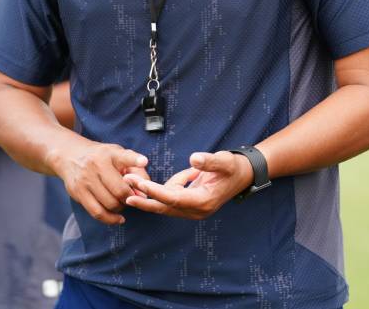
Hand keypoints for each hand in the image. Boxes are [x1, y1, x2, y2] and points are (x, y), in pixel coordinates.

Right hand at [50, 140, 148, 224]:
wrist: (70, 155)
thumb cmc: (102, 158)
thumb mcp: (118, 154)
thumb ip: (135, 170)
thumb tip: (144, 193)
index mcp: (109, 154)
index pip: (123, 156)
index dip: (134, 160)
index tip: (143, 161)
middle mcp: (96, 165)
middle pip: (119, 189)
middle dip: (130, 198)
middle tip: (132, 198)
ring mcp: (85, 179)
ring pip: (109, 203)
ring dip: (121, 208)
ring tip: (122, 204)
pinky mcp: (77, 192)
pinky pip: (97, 212)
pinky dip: (110, 219)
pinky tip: (118, 219)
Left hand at [123, 150, 253, 219]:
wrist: (243, 175)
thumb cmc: (234, 167)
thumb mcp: (224, 161)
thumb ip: (209, 161)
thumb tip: (194, 158)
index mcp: (203, 201)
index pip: (173, 198)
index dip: (155, 191)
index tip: (138, 184)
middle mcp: (197, 210)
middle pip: (165, 206)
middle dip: (145, 196)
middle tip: (125, 186)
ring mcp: (193, 210)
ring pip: (166, 203)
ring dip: (152, 193)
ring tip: (137, 182)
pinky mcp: (190, 205)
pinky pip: (171, 198)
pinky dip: (164, 190)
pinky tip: (176, 177)